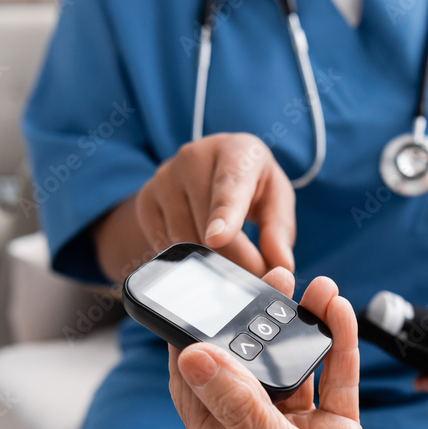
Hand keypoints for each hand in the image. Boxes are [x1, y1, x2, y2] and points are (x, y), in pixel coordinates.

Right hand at [94, 133, 294, 281]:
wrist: (207, 167)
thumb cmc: (250, 183)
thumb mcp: (275, 198)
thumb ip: (280, 231)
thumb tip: (282, 266)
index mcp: (235, 151)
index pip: (229, 185)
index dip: (224, 213)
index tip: (218, 238)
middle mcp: (193, 157)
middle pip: (207, 225)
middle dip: (234, 261)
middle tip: (255, 277)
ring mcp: (164, 178)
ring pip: (184, 240)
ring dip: (210, 263)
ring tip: (231, 262)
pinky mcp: (146, 200)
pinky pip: (163, 245)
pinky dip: (186, 258)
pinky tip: (202, 248)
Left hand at [168, 268, 427, 428]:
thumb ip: (238, 404)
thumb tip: (192, 355)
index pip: (195, 389)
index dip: (193, 343)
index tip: (197, 299)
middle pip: (249, 369)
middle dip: (256, 325)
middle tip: (265, 279)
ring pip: (295, 369)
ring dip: (300, 329)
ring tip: (308, 285)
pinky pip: (335, 380)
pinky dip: (337, 346)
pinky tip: (336, 311)